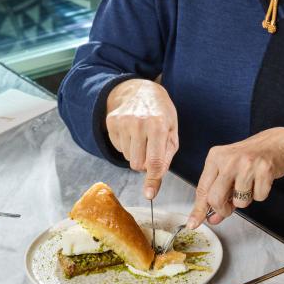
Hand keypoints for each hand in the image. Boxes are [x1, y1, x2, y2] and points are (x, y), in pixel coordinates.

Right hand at [106, 80, 177, 198]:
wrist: (140, 89)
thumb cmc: (161, 113)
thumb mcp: (172, 132)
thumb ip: (166, 158)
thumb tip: (153, 184)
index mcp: (158, 125)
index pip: (154, 162)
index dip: (152, 180)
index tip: (150, 194)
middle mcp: (138, 123)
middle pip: (137, 164)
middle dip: (145, 163)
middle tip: (151, 149)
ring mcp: (122, 122)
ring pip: (127, 158)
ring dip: (136, 153)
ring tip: (141, 137)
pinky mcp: (111, 123)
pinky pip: (118, 148)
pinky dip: (126, 145)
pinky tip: (131, 132)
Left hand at [187, 128, 283, 227]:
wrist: (275, 144)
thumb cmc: (249, 158)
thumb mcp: (227, 172)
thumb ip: (218, 195)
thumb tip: (212, 218)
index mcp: (215, 157)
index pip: (202, 189)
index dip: (198, 210)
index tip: (194, 223)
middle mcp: (228, 159)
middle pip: (216, 199)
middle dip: (223, 210)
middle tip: (229, 207)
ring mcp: (247, 164)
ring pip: (239, 202)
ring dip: (245, 200)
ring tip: (249, 185)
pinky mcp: (264, 170)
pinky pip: (258, 197)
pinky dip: (260, 194)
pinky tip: (260, 181)